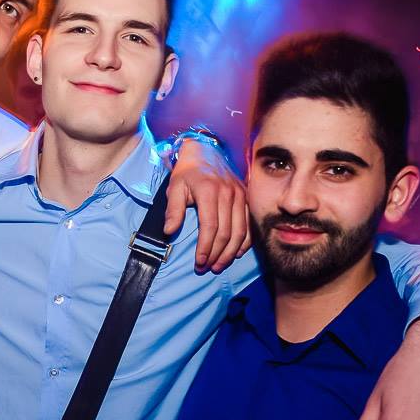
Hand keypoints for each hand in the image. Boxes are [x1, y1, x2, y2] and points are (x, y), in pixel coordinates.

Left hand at [163, 137, 249, 271]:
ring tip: (219, 265)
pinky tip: (236, 253)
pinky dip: (244, 242)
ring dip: (230, 252)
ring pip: (240, 231)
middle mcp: (228, 193)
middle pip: (226, 232)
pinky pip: (249, 224)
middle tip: (207, 268)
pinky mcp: (246, 197)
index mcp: (209, 191)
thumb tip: (170, 232)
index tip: (198, 262)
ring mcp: (240, 195)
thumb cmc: (187, 172)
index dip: (205, 247)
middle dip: (216, 254)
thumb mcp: (174, 187)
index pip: (210, 226)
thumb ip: (173, 210)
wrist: (206, 151)